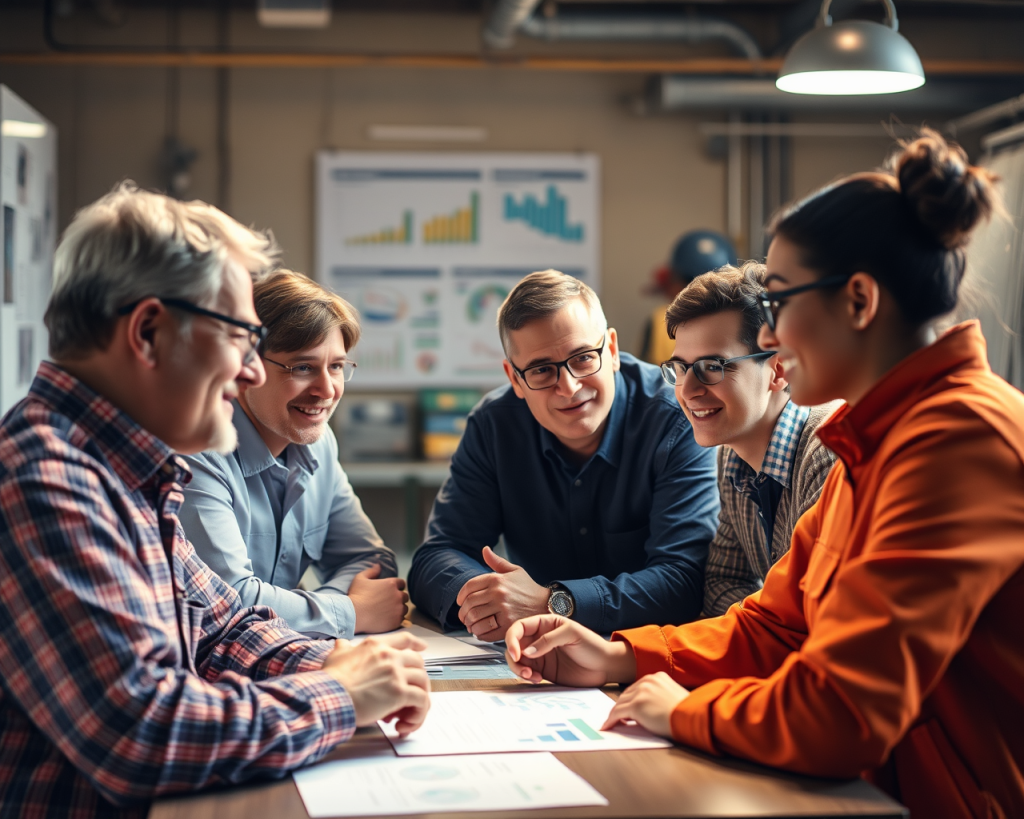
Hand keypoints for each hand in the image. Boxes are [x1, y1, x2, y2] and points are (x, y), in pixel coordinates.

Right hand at [321, 631, 429, 735]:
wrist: (329, 696)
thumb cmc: (331, 680)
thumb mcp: (336, 657)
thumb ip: (342, 649)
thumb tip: (340, 642)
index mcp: (376, 646)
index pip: (404, 640)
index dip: (416, 644)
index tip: (422, 648)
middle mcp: (390, 656)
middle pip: (418, 663)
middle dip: (418, 680)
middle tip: (409, 697)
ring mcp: (396, 674)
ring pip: (423, 683)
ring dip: (420, 700)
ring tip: (406, 716)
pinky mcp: (399, 693)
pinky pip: (422, 701)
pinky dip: (419, 714)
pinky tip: (405, 725)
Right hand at [349, 564, 409, 633]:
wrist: (353, 615)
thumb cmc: (356, 596)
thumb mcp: (360, 579)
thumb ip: (371, 571)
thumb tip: (378, 565)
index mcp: (391, 584)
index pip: (402, 583)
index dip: (397, 586)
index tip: (391, 591)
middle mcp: (398, 596)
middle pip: (404, 596)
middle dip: (398, 598)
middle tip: (389, 602)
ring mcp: (398, 609)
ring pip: (404, 608)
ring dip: (399, 609)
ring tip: (389, 612)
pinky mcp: (396, 621)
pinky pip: (401, 619)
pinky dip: (396, 619)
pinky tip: (388, 619)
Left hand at [455, 546, 547, 640]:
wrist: (547, 605)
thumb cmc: (529, 589)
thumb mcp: (515, 571)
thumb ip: (497, 562)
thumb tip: (485, 550)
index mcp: (497, 579)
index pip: (469, 587)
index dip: (461, 596)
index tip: (460, 602)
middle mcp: (498, 593)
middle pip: (469, 604)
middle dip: (463, 612)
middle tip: (463, 616)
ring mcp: (503, 610)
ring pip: (475, 618)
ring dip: (468, 623)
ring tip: (470, 624)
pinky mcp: (508, 625)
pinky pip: (485, 631)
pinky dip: (478, 633)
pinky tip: (479, 631)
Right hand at [504, 614, 636, 687]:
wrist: (605, 666)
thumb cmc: (592, 645)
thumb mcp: (572, 634)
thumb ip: (548, 640)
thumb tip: (526, 652)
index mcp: (544, 624)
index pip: (519, 628)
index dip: (512, 639)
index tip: (515, 654)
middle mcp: (539, 638)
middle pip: (514, 645)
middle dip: (514, 658)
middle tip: (524, 670)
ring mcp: (540, 655)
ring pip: (518, 661)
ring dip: (519, 669)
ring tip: (531, 676)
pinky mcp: (543, 670)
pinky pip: (527, 673)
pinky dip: (527, 677)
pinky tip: (537, 679)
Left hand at [600, 671, 688, 738]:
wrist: (692, 718)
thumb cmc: (688, 712)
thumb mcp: (673, 697)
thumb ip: (658, 697)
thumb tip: (647, 709)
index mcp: (657, 676)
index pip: (637, 688)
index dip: (631, 699)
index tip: (626, 708)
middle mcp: (647, 680)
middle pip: (627, 694)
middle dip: (622, 706)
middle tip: (616, 718)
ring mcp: (641, 692)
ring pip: (620, 703)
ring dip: (615, 714)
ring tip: (611, 723)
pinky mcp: (636, 705)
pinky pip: (617, 713)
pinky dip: (610, 721)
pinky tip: (607, 727)